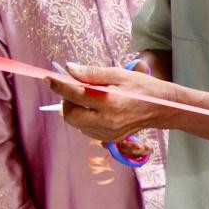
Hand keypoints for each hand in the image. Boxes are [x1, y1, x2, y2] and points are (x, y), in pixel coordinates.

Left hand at [51, 62, 176, 142]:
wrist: (161, 108)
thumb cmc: (141, 87)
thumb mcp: (118, 74)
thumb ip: (92, 73)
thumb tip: (69, 69)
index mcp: (110, 102)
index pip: (75, 94)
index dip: (59, 85)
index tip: (48, 78)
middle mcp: (107, 121)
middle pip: (70, 115)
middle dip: (67, 102)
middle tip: (74, 90)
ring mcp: (108, 133)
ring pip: (76, 124)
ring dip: (75, 110)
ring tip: (88, 99)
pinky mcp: (109, 139)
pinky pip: (86, 130)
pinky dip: (84, 119)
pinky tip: (95, 110)